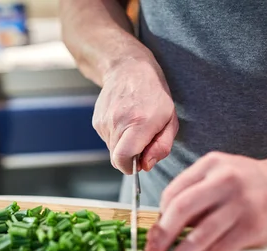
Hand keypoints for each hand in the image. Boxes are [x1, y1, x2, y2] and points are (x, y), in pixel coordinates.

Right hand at [92, 57, 177, 173]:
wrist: (128, 68)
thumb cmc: (155, 95)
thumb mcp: (170, 120)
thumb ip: (161, 147)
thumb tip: (146, 165)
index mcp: (139, 123)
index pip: (123, 159)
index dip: (130, 167)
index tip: (137, 165)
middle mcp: (118, 122)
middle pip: (117, 158)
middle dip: (130, 156)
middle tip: (141, 140)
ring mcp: (104, 121)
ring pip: (112, 149)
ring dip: (123, 144)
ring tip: (133, 125)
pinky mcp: (96, 120)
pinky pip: (107, 139)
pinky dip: (116, 135)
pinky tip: (124, 119)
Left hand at [145, 152, 266, 250]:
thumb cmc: (250, 184)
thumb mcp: (221, 175)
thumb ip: (196, 194)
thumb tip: (164, 228)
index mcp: (210, 165)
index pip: (174, 192)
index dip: (159, 218)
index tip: (153, 236)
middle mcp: (224, 180)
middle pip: (181, 209)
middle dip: (161, 235)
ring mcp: (240, 203)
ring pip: (199, 235)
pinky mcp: (253, 226)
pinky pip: (218, 250)